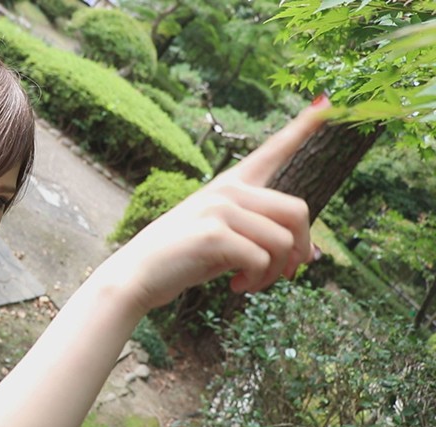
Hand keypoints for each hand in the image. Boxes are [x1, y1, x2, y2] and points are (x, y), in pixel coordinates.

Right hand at [103, 97, 329, 312]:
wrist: (139, 273)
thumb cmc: (185, 257)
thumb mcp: (228, 241)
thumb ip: (265, 239)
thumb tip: (314, 257)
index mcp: (232, 185)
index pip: (273, 150)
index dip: (303, 126)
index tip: (327, 100)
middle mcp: (229, 190)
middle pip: (298, 211)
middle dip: (300, 249)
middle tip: (287, 274)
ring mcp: (220, 208)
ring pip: (283, 241)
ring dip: (276, 273)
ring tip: (252, 283)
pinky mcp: (214, 233)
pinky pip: (261, 260)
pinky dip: (256, 281)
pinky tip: (236, 286)